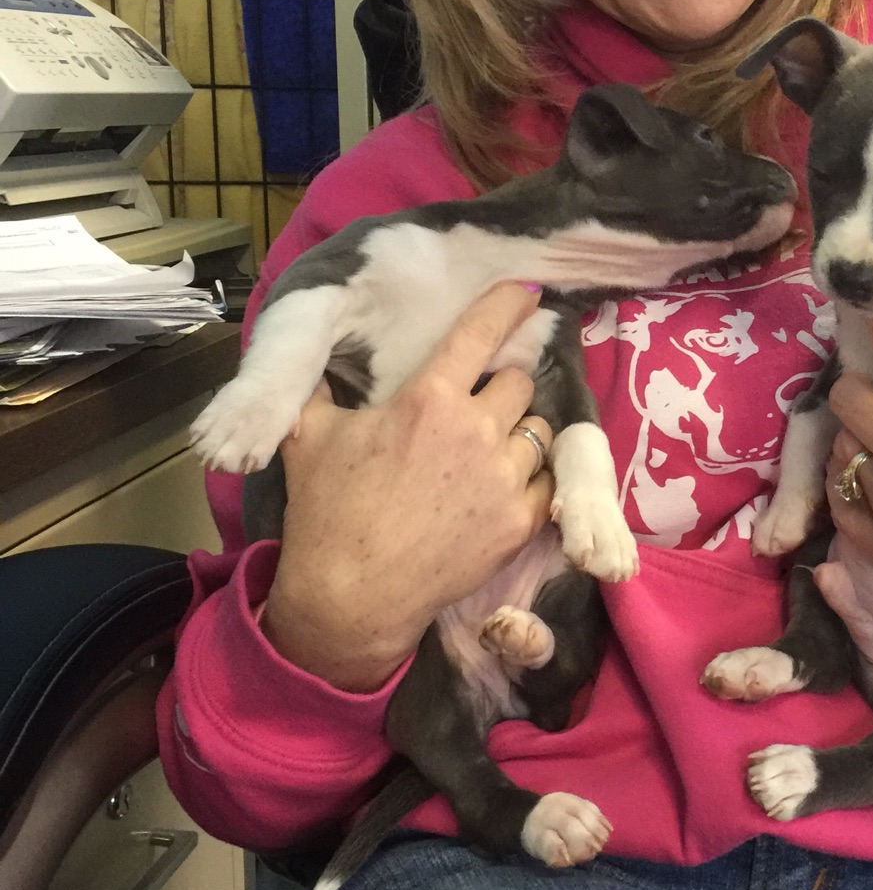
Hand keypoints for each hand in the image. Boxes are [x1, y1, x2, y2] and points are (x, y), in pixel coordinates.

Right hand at [261, 281, 555, 690]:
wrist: (350, 595)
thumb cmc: (326, 511)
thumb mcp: (309, 435)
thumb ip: (318, 388)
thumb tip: (310, 358)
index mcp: (427, 399)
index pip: (480, 332)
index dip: (508, 305)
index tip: (527, 293)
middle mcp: (476, 430)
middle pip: (517, 383)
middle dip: (499, 389)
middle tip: (474, 409)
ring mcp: (503, 478)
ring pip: (537, 431)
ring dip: (516, 434)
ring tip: (485, 454)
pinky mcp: (519, 523)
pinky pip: (545, 481)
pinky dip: (528, 479)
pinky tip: (499, 489)